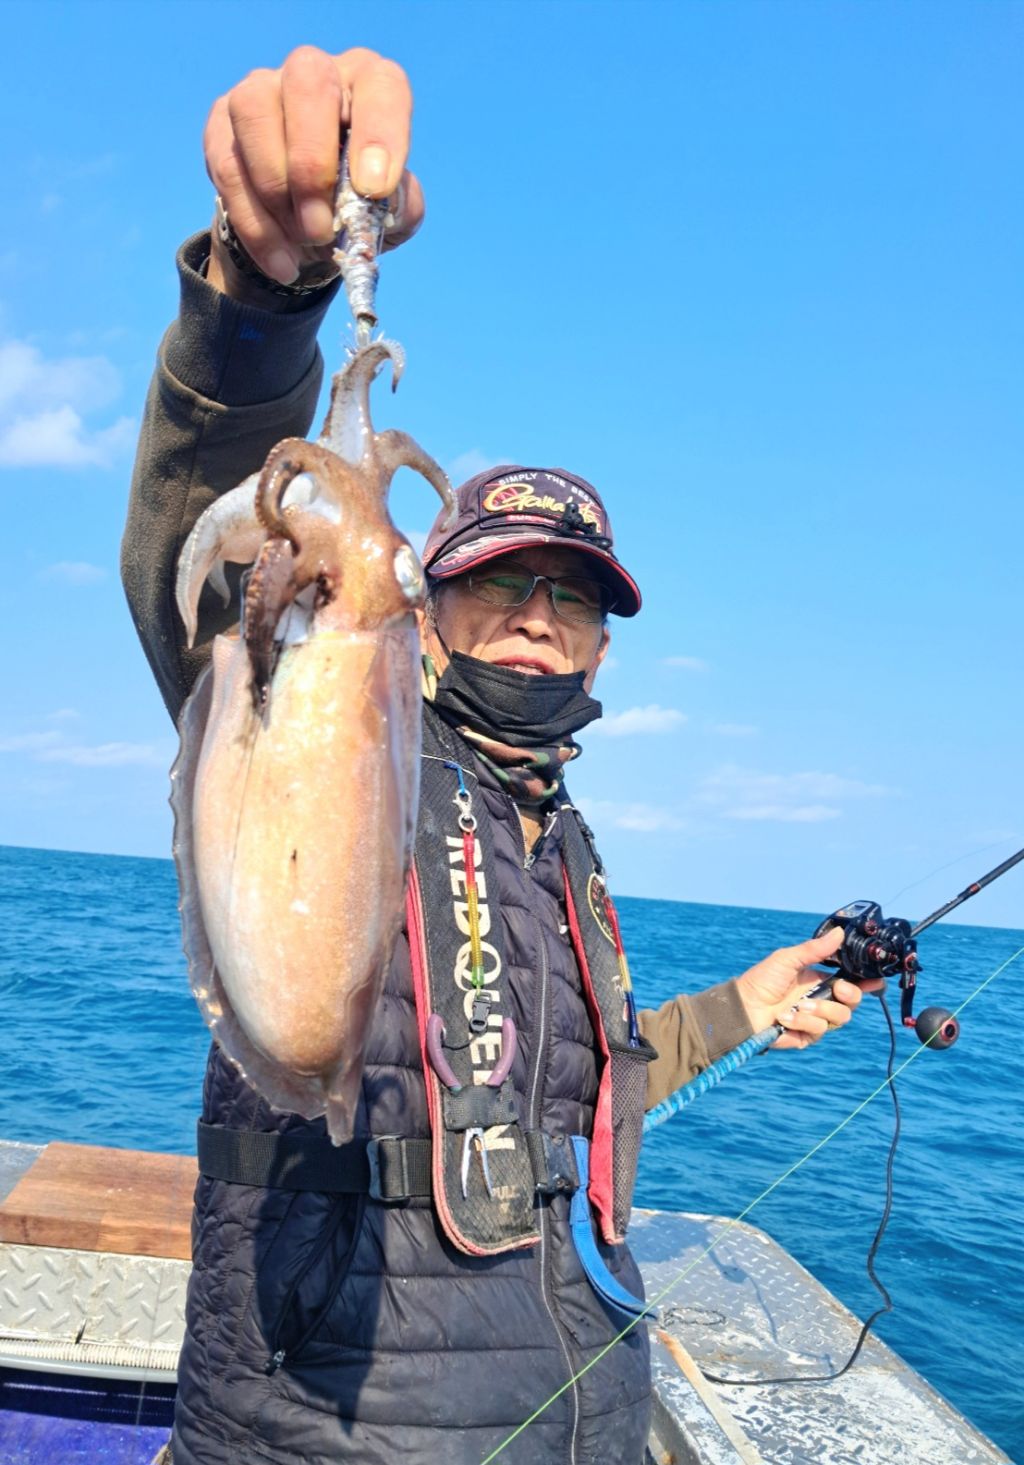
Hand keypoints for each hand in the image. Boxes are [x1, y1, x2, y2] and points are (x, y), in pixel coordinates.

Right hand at [203, 46, 424, 292]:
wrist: (306, 227)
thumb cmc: (357, 202)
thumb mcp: (391, 212)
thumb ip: (402, 206)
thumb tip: (386, 201)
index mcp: (367, 84)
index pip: (380, 85)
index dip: (379, 132)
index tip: (375, 189)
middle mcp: (314, 72)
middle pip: (308, 83)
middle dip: (312, 165)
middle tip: (322, 228)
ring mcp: (261, 89)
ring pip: (255, 114)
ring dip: (276, 191)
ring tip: (303, 244)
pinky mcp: (221, 123)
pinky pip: (227, 164)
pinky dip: (254, 223)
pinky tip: (282, 261)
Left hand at [735, 928, 883, 1050]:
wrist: (743, 1007)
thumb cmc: (762, 980)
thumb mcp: (788, 959)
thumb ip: (814, 949)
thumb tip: (839, 933)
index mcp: (821, 980)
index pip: (851, 982)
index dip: (867, 983)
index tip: (876, 981)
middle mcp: (822, 1000)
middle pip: (853, 1002)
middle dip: (849, 995)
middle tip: (837, 989)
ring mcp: (816, 1019)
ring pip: (840, 1017)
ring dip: (821, 1009)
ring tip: (799, 1006)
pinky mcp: (807, 1036)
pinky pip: (819, 1030)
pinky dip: (803, 1022)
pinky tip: (786, 1018)